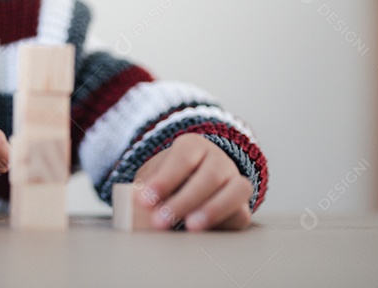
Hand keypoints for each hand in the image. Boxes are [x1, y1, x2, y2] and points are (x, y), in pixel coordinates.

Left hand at [132, 133, 252, 230]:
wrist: (189, 183)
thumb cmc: (166, 179)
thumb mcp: (151, 178)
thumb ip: (145, 190)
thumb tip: (135, 209)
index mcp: (192, 146)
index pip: (182, 157)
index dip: (164, 179)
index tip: (144, 200)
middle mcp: (218, 159)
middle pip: (209, 176)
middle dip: (183, 201)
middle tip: (160, 221)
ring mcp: (235, 180)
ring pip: (234, 191)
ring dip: (212, 210)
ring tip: (190, 227)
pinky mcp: (242, 206)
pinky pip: (240, 214)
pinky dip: (223, 223)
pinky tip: (203, 232)